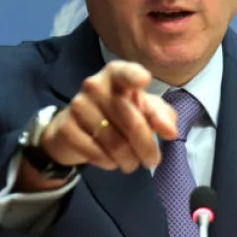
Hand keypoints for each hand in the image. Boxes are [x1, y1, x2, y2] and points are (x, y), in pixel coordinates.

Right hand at [40, 61, 178, 173]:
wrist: (74, 129)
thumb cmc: (117, 113)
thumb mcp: (142, 110)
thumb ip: (161, 116)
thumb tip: (170, 132)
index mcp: (116, 75)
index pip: (125, 73)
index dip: (135, 76)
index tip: (144, 80)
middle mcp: (95, 85)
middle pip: (131, 122)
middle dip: (146, 147)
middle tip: (152, 161)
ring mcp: (78, 105)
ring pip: (114, 142)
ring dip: (129, 159)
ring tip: (132, 163)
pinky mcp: (66, 128)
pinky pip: (96, 153)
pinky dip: (109, 163)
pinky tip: (112, 161)